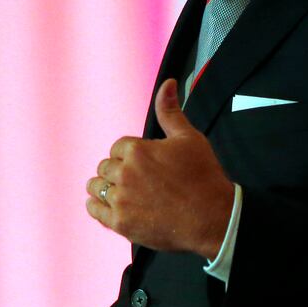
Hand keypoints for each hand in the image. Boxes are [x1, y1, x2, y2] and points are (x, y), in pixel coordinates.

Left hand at [85, 78, 234, 257]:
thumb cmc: (203, 178)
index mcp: (136, 150)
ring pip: (96, 186)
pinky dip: (97, 207)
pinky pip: (94, 210)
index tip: (144, 166)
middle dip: (119, 171)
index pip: (118, 148)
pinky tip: (107, 206)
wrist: (213, 219)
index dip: (130, 156)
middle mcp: (123, 173)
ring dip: (104, 187)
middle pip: (106, 167)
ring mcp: (120, 199)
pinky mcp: (120, 222)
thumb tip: (168, 84)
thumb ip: (170, 111)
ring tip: (121, 193)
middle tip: (138, 182)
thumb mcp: (189, 138)